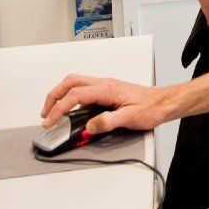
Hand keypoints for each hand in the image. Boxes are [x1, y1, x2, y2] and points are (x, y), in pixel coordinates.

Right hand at [40, 73, 171, 133]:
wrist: (163, 103)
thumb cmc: (151, 108)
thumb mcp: (130, 118)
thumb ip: (108, 122)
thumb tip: (89, 126)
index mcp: (107, 88)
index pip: (75, 95)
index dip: (59, 108)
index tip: (50, 121)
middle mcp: (104, 83)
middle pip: (70, 82)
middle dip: (53, 96)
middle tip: (45, 113)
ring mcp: (105, 86)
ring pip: (75, 83)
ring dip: (61, 94)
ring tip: (53, 110)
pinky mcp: (107, 91)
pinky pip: (83, 89)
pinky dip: (71, 96)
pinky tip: (71, 108)